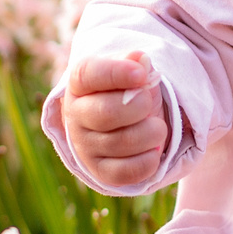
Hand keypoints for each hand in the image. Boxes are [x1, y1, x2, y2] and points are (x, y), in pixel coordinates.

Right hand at [62, 51, 165, 190]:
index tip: (141, 74)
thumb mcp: (132, 73)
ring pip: (121, 143)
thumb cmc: (127, 91)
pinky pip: (123, 173)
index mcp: (79, 83)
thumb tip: (140, 60)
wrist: (124, 122)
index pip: (88, 74)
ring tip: (157, 127)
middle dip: (140, 107)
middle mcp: (75, 114)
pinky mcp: (98, 171)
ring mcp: (84, 145)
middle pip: (106, 113)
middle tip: (149, 103)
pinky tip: (153, 150)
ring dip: (151, 133)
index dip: (116, 73)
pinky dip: (148, 161)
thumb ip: (136, 65)